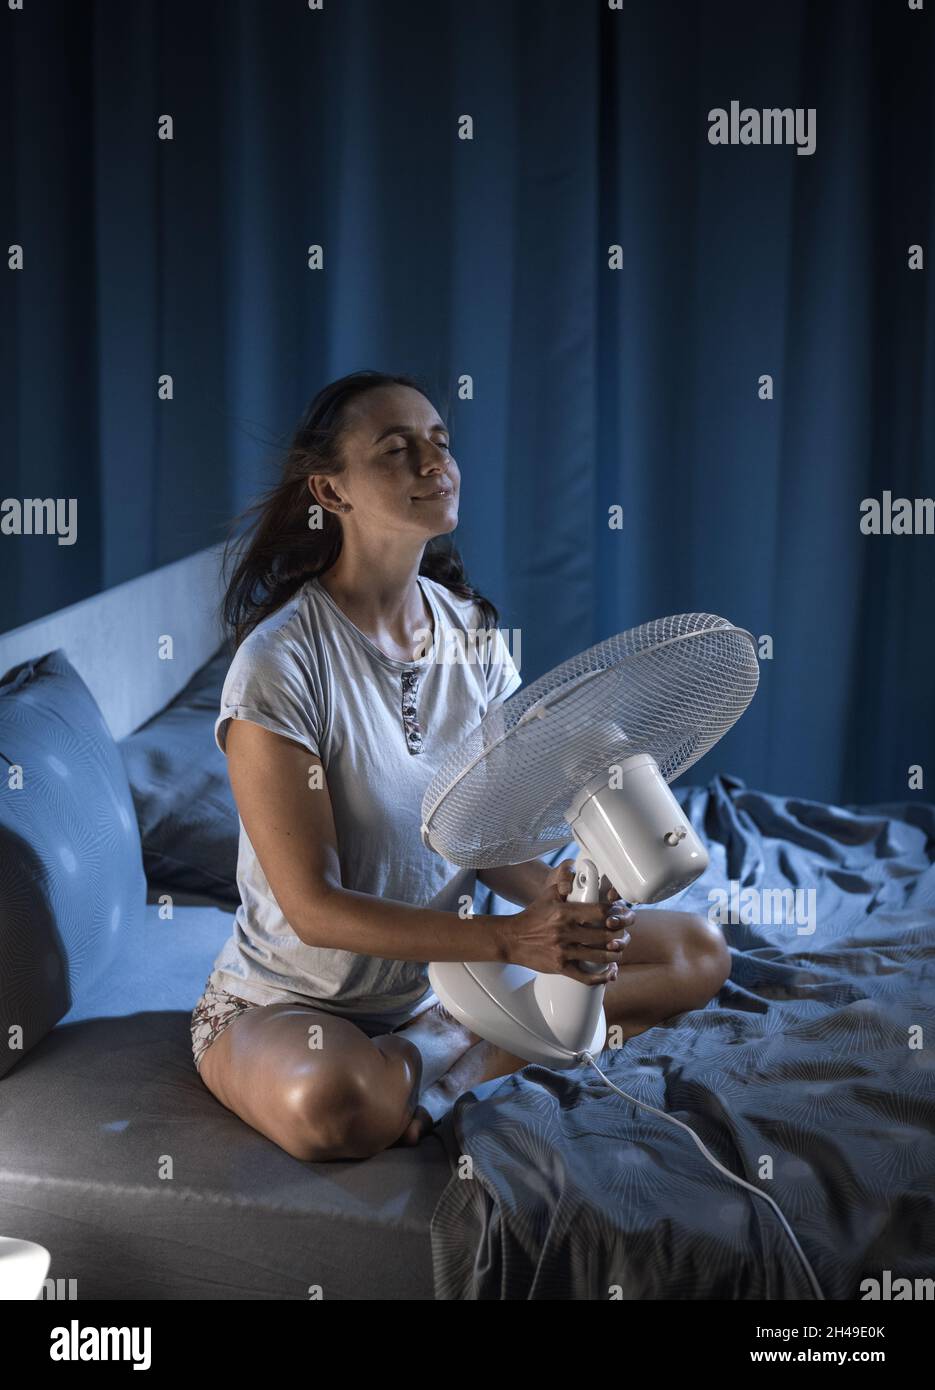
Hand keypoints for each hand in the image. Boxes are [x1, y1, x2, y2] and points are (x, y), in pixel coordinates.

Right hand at [495, 874, 633, 984]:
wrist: (512, 938)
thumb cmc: (533, 916)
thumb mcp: (548, 894)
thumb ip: (566, 883)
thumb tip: (581, 871)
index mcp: (565, 912)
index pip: (600, 911)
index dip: (616, 914)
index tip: (623, 915)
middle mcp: (565, 931)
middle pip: (605, 936)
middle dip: (621, 936)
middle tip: (625, 935)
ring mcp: (563, 951)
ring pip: (599, 957)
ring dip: (615, 956)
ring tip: (619, 951)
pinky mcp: (560, 967)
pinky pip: (585, 976)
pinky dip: (601, 977)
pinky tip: (610, 973)